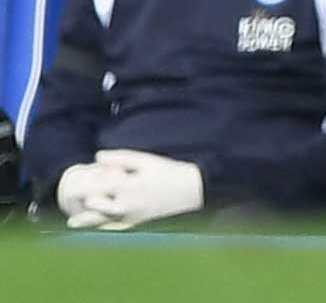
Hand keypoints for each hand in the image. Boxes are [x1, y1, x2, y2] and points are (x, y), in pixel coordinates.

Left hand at [68, 150, 204, 230]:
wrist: (191, 191)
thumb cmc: (168, 172)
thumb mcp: (147, 161)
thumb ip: (121, 158)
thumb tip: (97, 157)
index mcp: (129, 186)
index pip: (97, 188)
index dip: (82, 186)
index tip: (74, 183)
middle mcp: (127, 205)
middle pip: (95, 208)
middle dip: (83, 203)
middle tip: (73, 198)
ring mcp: (130, 218)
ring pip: (102, 223)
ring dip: (87, 222)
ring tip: (73, 222)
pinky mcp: (136, 225)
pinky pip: (113, 230)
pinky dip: (101, 230)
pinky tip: (93, 229)